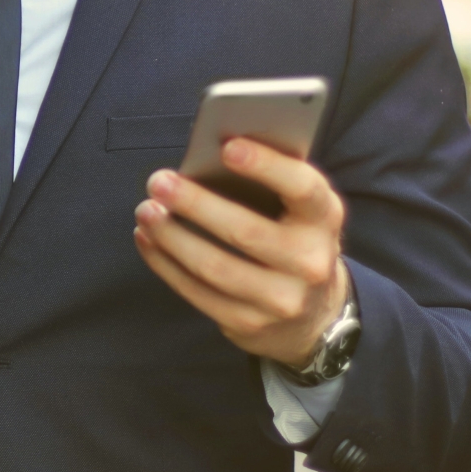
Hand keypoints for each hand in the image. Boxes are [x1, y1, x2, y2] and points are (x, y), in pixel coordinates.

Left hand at [132, 139, 350, 371]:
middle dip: (195, 204)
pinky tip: (148, 240)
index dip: (267, 166)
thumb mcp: (300, 210)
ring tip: (146, 211)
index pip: (302, 188)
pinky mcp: (250, 324)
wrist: (314, 314)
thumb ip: (270, 182)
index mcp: (324, 219)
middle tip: (159, 182)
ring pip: (214, 267)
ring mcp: (281, 300)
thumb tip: (209, 154)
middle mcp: (310, 262)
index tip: (227, 146)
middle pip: (245, 231)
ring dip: (171, 236)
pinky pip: (198, 293)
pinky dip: (166, 264)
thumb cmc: (294, 239)